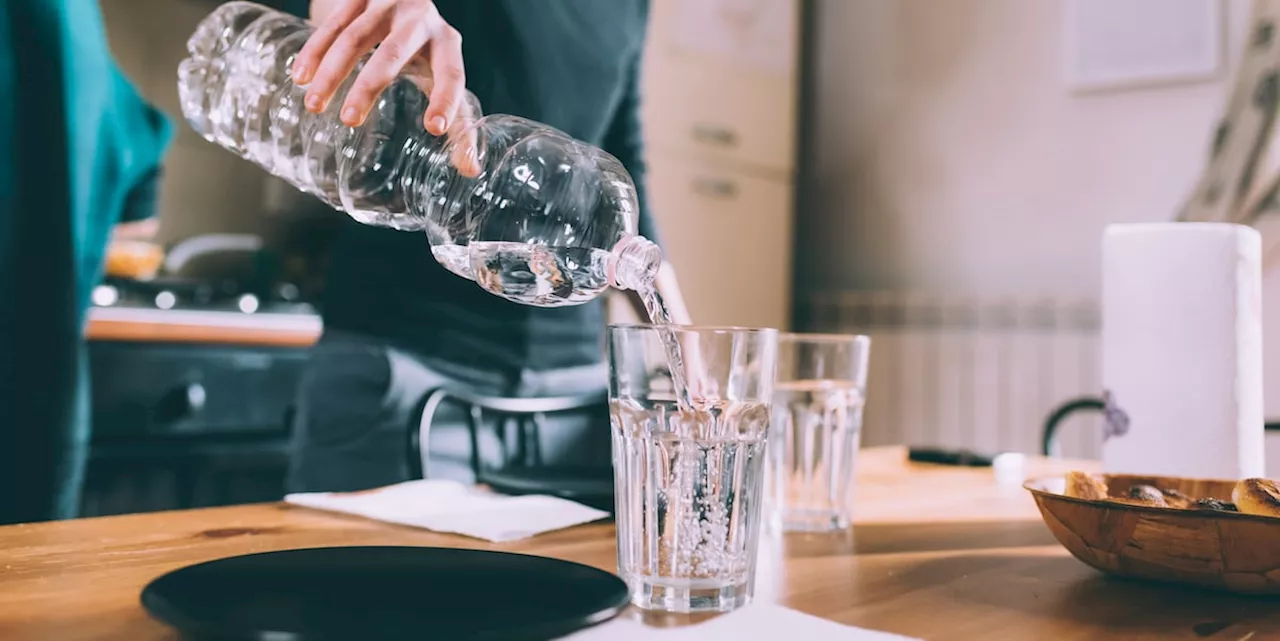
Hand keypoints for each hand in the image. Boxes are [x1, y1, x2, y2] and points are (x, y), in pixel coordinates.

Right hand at [291, 0, 464, 134]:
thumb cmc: (427, 50)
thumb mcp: (443, 76)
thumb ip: (458, 121)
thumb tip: (471, 169)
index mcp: (447, 42)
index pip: (452, 73)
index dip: (445, 100)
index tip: (434, 129)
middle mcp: (420, 19)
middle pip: (394, 53)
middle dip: (369, 86)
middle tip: (349, 121)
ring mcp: (386, 3)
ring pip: (354, 38)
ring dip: (332, 73)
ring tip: (314, 106)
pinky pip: (332, 25)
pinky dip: (314, 52)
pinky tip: (300, 77)